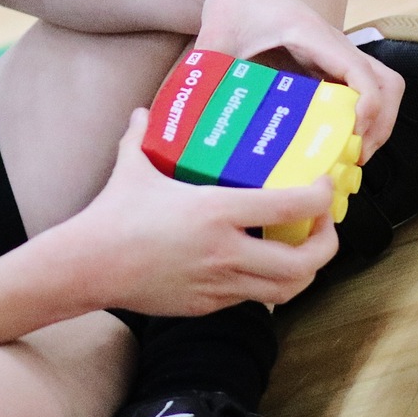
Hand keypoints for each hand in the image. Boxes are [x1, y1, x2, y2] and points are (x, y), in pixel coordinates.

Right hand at [68, 110, 338, 316]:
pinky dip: (268, 284)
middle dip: (327, 244)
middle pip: (305, 261)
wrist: (91, 265)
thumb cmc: (113, 215)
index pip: (292, 207)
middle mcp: (227, 251)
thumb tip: (141, 112)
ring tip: (302, 248)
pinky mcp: (208, 304)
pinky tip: (261, 265)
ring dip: (304, 270)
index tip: (323, 186)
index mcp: (217, 211)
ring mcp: (220, 283)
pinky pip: (253, 298)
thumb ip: (141, 137)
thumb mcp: (133, 169)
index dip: (320, 198)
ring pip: (286, 289)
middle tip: (323, 224)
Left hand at [192, 0, 404, 159]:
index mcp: (312, 35)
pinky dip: (363, 115)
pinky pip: (363, 88)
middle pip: (388, 82)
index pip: (359, 70)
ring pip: (382, 85)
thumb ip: (205, 77)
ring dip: (378, 121)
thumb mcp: (215, 40)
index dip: (367, 105)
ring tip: (351, 156)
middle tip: (354, 158)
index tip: (353, 136)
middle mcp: (334, 44)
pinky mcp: (330, 62)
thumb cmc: (229, 3)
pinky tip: (337, 142)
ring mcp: (336, 53)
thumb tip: (191, 124)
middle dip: (381, 123)